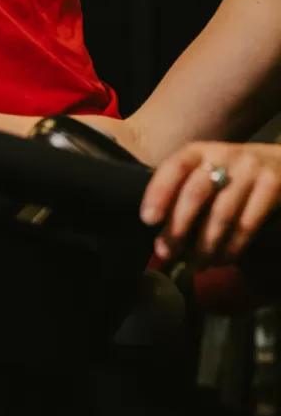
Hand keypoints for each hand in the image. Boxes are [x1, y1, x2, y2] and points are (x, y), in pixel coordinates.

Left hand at [142, 141, 280, 264]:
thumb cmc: (233, 174)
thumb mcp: (207, 172)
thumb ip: (185, 191)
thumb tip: (160, 232)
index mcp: (200, 151)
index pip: (174, 166)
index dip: (159, 191)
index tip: (147, 219)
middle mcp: (224, 156)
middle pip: (196, 192)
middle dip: (178, 226)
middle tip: (166, 252)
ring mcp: (250, 171)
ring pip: (222, 213)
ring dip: (205, 245)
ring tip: (195, 264)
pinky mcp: (272, 187)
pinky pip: (247, 224)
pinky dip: (232, 247)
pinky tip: (222, 259)